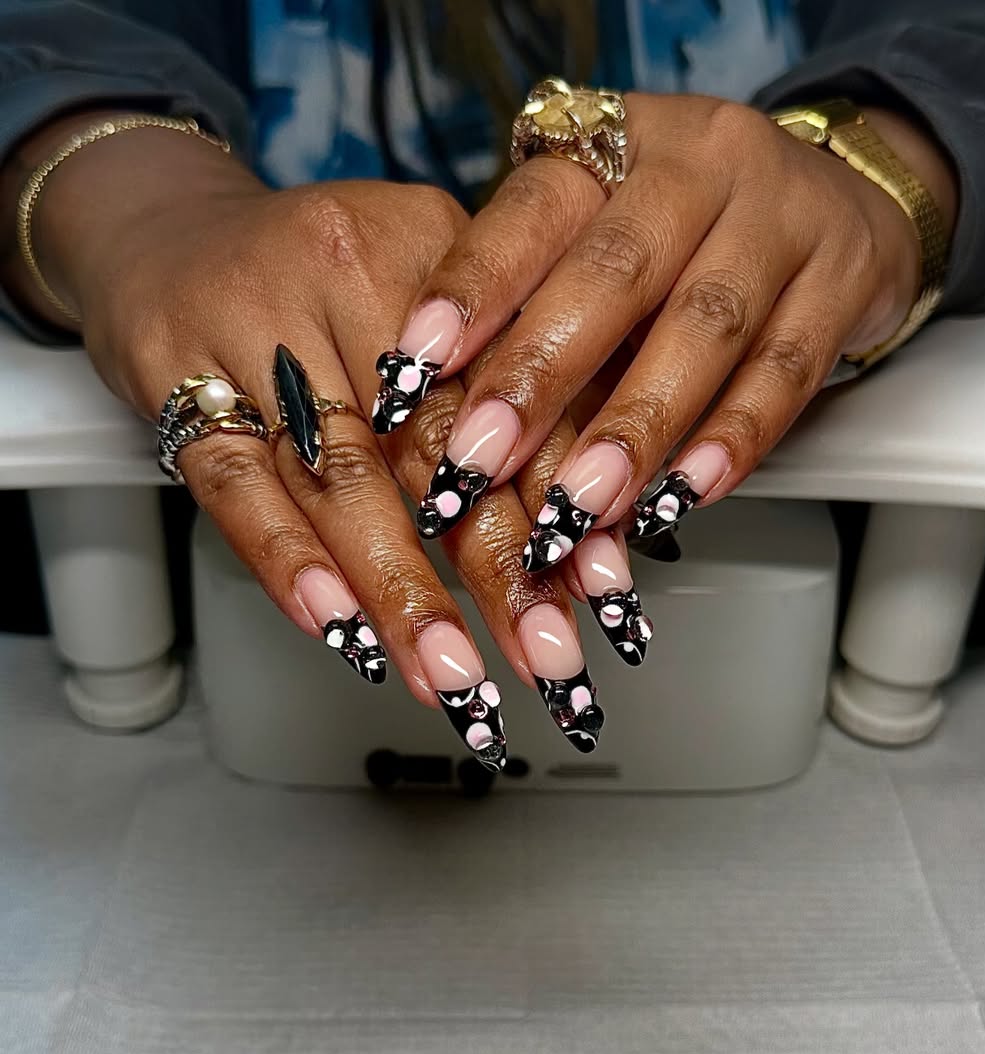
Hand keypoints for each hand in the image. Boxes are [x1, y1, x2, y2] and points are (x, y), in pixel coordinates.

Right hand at [1, 113, 613, 764]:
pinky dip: (289, 563)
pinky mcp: (172, 370)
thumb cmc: (321, 277)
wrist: (168, 227)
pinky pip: (233, 480)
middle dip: (499, 569)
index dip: (559, 500)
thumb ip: (504, 381)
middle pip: (433, 444)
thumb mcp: (426, 290)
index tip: (600, 592)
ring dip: (401, 592)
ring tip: (449, 679)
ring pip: (340, 477)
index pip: (510, 394)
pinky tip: (339, 632)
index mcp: (435, 247)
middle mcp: (349, 274)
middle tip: (547, 661)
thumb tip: (591, 510)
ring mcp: (254, 322)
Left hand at [378, 94, 956, 561]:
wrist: (842, 193)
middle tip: (478, 462)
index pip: (534, 212)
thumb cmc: (691, 228)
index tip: (413, 369)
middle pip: (616, 272)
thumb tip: (452, 416)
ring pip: (704, 330)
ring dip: (633, 429)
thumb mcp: (608, 230)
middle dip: (540, 377)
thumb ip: (543, 302)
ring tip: (576, 507)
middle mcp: (702, 166)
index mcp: (619, 145)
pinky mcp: (843, 283)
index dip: (472, 291)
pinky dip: (729, 444)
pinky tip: (680, 497)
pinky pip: (786, 374)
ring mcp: (783, 220)